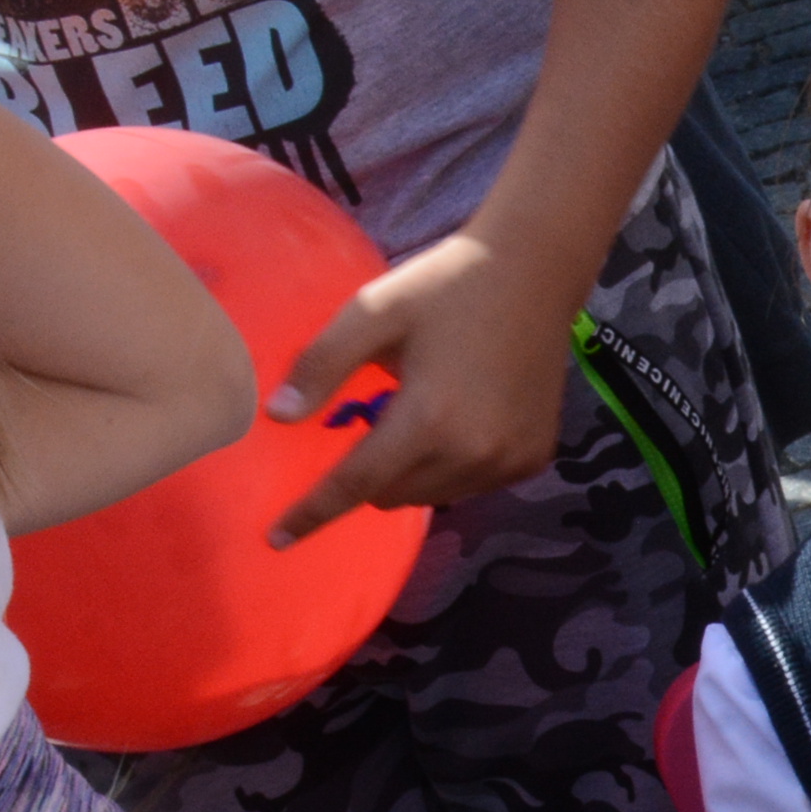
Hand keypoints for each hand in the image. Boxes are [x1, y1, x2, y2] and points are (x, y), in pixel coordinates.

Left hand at [261, 228, 588, 545]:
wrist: (532, 273)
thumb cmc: (443, 287)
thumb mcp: (371, 312)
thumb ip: (322, 365)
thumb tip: (279, 418)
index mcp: (429, 418)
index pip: (356, 482)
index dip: (313, 511)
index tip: (276, 539)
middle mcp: (474, 453)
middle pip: (394, 495)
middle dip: (370, 472)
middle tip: (378, 412)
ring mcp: (510, 461)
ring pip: (433, 495)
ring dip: (410, 471)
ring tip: (423, 412)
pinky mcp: (534, 458)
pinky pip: (473, 484)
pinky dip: (452, 465)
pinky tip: (462, 416)